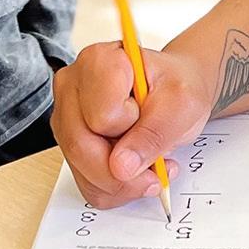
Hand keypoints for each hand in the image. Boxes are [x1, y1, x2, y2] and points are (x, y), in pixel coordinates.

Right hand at [51, 44, 209, 207]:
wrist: (174, 91)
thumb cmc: (176, 87)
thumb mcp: (182, 103)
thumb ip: (154, 132)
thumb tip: (120, 167)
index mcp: (99, 61)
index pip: (103, 115)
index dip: (132, 124)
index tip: (150, 112)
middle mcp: (73, 86)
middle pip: (82, 146)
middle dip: (124, 169)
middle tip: (158, 166)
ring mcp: (66, 116)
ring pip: (82, 170)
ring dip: (122, 181)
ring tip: (151, 164)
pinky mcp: (69, 143)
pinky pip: (86, 182)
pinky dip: (115, 187)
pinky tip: (136, 170)